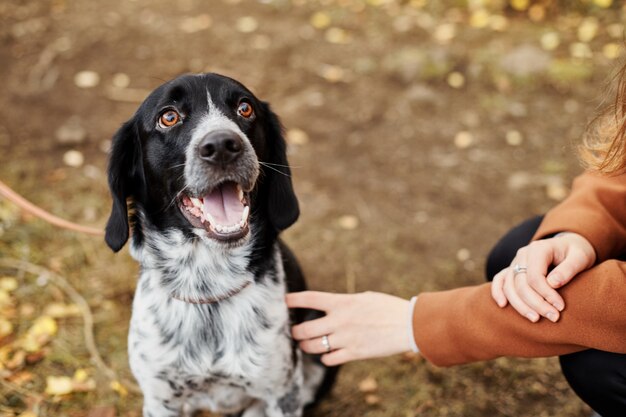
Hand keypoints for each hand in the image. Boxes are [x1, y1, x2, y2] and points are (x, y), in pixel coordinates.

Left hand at [286, 291, 410, 365]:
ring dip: (306, 347)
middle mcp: (340, 320)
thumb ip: (343, 303)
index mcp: (342, 302)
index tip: (283, 301)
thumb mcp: (363, 298)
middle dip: (296, 332)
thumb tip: (328, 306)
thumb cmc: (386, 308)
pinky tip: (328, 354)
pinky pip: (329, 359)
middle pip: (304, 330)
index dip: (293, 300)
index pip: (310, 298)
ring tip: (306, 345)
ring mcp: (346, 338)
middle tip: (295, 332)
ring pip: (313, 347)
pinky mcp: (354, 353)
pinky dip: (325, 358)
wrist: (408, 324)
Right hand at [491, 232, 595, 322]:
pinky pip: (500, 280)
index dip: (546, 294)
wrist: (569, 246)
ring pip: (509, 286)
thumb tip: (553, 283)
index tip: (560, 307)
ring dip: (520, 305)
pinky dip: (497, 292)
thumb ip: (568, 269)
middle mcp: (523, 255)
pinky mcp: (513, 269)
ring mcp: (515, 262)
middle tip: (554, 317)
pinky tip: (502, 305)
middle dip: (536, 304)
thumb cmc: (577, 253)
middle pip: (521, 284)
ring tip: (536, 319)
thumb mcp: (581, 257)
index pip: (534, 276)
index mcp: (538, 249)